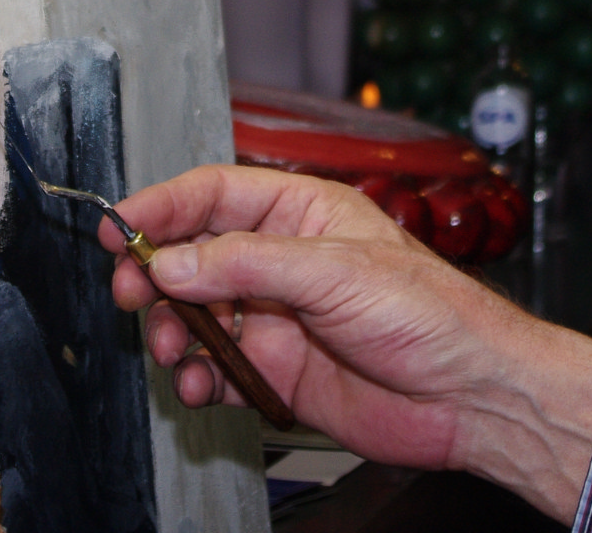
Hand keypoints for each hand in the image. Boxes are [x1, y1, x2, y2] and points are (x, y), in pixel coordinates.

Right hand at [103, 165, 591, 523]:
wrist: (473, 397)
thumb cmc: (433, 315)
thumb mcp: (336, 273)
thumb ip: (246, 264)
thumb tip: (173, 260)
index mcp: (301, 212)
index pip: (212, 194)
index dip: (161, 208)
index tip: (118, 226)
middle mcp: (281, 261)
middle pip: (192, 255)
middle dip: (155, 275)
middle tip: (131, 295)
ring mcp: (276, 317)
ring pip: (195, 315)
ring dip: (172, 332)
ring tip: (175, 351)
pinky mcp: (277, 372)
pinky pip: (216, 368)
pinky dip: (197, 378)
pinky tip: (201, 386)